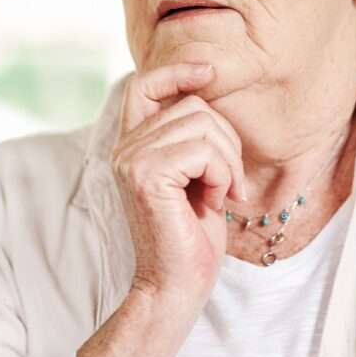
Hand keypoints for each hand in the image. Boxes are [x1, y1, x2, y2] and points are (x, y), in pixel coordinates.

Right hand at [111, 63, 247, 308]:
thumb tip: (207, 91)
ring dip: (228, 161)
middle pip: (193, 104)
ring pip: (203, 124)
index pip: (143, 84)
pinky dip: (222, 174)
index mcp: (133, 145)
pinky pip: (204, 150)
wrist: (177, 286)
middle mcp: (125, 148)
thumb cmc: (192, 236)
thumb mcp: (195, 175)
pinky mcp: (147, 176)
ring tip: (222, 193)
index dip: (176, 70)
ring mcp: (132, 160)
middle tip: (229, 183)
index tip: (209, 71)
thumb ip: (191, 137)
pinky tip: (215, 202)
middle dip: (227, 140)